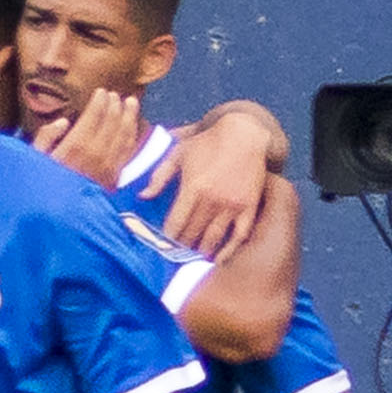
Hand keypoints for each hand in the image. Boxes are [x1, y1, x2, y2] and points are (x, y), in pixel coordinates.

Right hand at [32, 87, 146, 188]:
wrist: (58, 220)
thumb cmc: (40, 188)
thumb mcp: (32, 161)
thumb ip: (45, 139)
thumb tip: (63, 122)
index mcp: (74, 147)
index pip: (94, 116)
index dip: (100, 102)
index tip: (102, 91)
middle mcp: (95, 155)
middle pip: (112, 122)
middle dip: (116, 105)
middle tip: (116, 95)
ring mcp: (107, 167)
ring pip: (124, 135)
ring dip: (129, 117)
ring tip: (131, 102)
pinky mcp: (114, 178)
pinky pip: (128, 152)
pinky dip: (132, 136)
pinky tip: (132, 127)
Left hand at [151, 111, 282, 256]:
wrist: (245, 133)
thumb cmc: (208, 142)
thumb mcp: (179, 153)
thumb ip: (159, 176)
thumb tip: (142, 196)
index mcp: (193, 187)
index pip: (176, 224)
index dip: (167, 237)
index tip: (162, 243)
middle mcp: (213, 199)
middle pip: (192, 234)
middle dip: (182, 246)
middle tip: (174, 254)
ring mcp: (232, 205)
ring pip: (213, 238)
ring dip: (201, 251)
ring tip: (192, 257)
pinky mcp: (249, 207)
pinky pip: (239, 236)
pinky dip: (229, 251)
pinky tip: (219, 259)